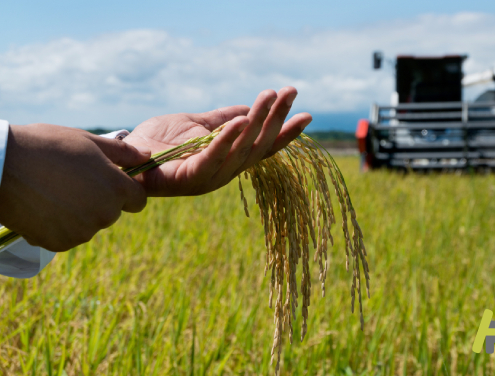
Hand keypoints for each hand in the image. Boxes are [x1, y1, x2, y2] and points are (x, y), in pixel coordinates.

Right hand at [0, 124, 149, 251]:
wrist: (0, 166)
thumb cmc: (46, 147)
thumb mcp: (88, 141)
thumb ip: (123, 153)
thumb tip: (147, 156)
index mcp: (117, 189)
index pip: (138, 200)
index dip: (126, 190)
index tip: (108, 181)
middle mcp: (104, 215)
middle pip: (112, 212)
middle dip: (100, 200)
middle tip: (72, 181)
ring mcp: (82, 232)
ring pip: (89, 225)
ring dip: (78, 213)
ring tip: (54, 191)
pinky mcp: (59, 244)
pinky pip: (67, 236)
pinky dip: (58, 225)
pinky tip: (42, 206)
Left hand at [124, 86, 311, 196]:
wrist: (125, 157)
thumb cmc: (160, 142)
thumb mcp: (198, 124)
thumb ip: (222, 119)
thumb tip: (249, 109)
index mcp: (229, 160)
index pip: (264, 147)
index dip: (286, 132)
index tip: (307, 114)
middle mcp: (225, 172)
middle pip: (259, 145)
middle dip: (276, 118)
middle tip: (289, 93)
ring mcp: (210, 177)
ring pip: (242, 148)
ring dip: (258, 121)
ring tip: (270, 97)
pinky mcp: (191, 178)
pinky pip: (215, 157)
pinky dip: (229, 139)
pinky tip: (243, 120)